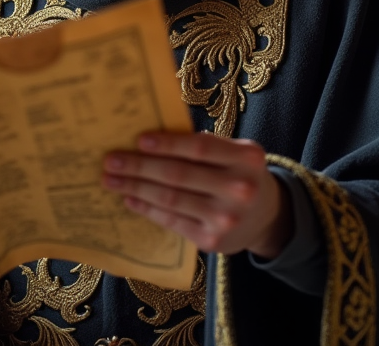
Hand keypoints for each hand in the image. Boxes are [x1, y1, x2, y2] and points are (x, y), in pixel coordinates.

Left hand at [102, 132, 292, 258]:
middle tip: (111, 161)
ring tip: (111, 180)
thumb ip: (203, 145)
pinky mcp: (212, 241)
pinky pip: (172, 221)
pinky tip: (130, 199)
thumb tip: (150, 137)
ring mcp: (226, 218)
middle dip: (139, 167)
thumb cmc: (240, 174)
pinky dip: (147, 209)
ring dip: (135, 188)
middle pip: (179, 175)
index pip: (199, 148)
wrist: (267, 217)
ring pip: (171, 199)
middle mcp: (240, 189)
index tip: (138, 140)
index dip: (167, 144)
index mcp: (246, 158)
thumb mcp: (235, 154)